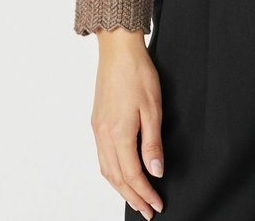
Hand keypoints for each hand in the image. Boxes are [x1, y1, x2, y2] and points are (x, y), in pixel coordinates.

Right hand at [91, 28, 163, 218]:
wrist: (118, 50)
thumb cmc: (137, 73)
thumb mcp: (153, 108)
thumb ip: (153, 144)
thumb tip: (155, 172)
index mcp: (118, 134)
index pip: (132, 175)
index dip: (145, 193)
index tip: (157, 205)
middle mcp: (103, 135)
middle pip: (116, 178)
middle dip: (133, 197)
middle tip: (148, 211)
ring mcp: (97, 129)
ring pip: (106, 170)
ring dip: (121, 188)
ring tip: (136, 198)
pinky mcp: (96, 122)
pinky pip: (102, 157)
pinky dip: (112, 172)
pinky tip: (120, 174)